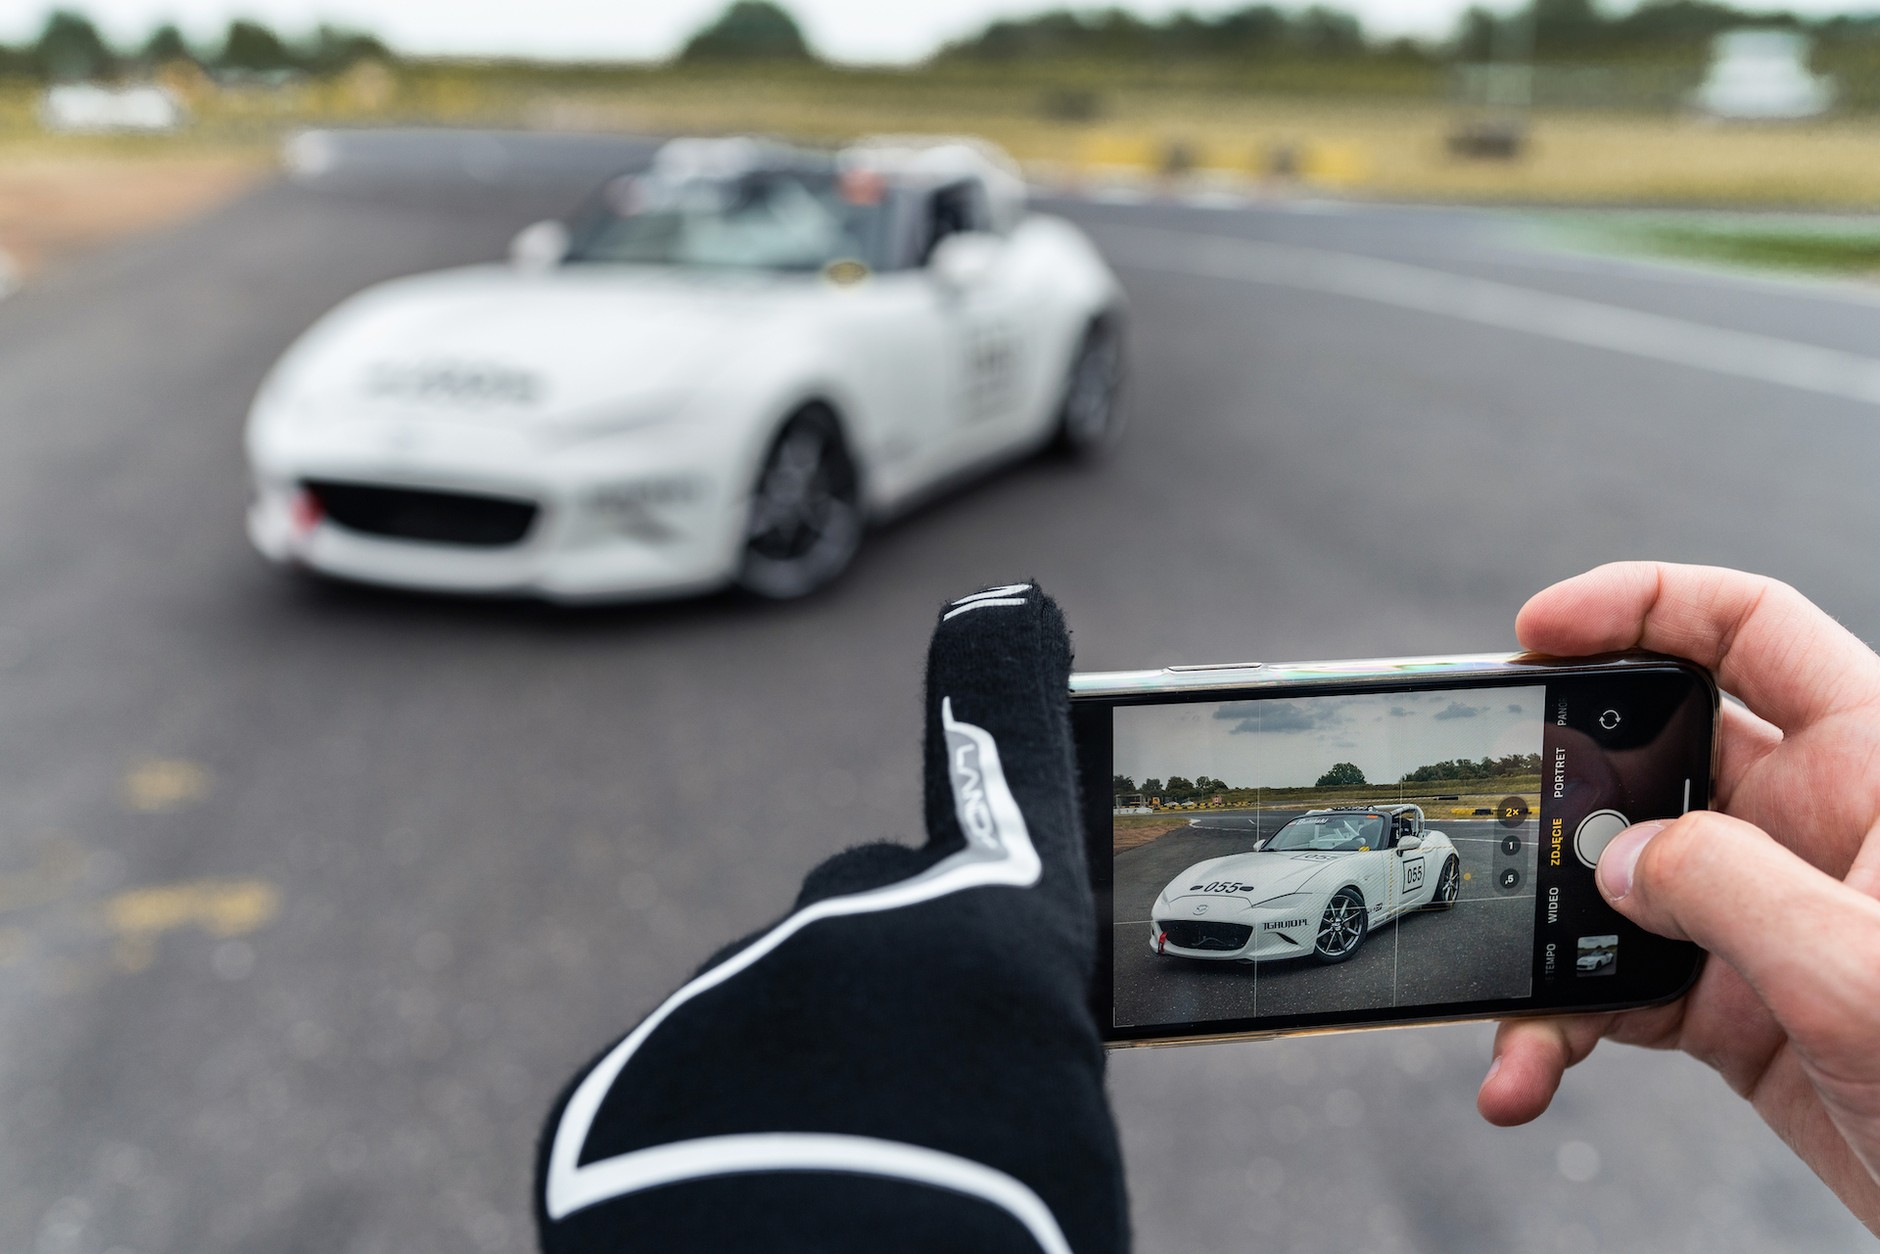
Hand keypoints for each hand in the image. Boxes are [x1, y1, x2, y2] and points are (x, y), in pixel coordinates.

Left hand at [536, 583, 1124, 1253]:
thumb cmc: (991, 1220)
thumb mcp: (1035, 1124)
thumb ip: (970, 1041)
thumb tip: (906, 1047)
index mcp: (1002, 931)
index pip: (1008, 767)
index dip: (1001, 684)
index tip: (1000, 605)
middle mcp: (862, 922)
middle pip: (864, 937)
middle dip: (875, 1005)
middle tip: (906, 1122)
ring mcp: (734, 984)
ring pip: (766, 1036)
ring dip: (791, 1106)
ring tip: (828, 1197)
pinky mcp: (628, 1069)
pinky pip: (682, 1105)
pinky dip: (711, 1158)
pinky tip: (741, 1222)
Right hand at [1475, 562, 1879, 1232]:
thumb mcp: (1859, 969)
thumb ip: (1728, 887)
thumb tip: (1616, 861)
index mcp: (1874, 768)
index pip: (1751, 629)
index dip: (1641, 603)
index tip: (1538, 627)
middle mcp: (1811, 827)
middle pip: (1652, 754)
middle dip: (1558, 785)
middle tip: (1492, 809)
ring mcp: (1765, 915)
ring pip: (1616, 884)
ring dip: (1543, 937)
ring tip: (1502, 991)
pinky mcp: (1735, 1003)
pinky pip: (1614, 986)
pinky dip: (1558, 1022)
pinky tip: (1529, 1064)